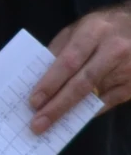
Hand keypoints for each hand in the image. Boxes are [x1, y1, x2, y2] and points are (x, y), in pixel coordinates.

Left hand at [31, 5, 130, 132]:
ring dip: (70, 112)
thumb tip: (36, 81)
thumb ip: (58, 52)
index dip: (50, 83)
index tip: (33, 102)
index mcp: (94, 31)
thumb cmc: (102, 29)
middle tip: (38, 124)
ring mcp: (128, 67)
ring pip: (95, 96)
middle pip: (82, 83)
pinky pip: (108, 102)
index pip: (69, 61)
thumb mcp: (79, 30)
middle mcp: (114, 49)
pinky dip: (89, 111)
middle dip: (57, 106)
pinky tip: (73, 118)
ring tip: (51, 125)